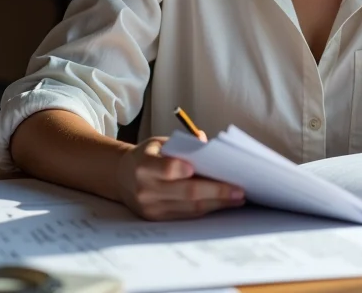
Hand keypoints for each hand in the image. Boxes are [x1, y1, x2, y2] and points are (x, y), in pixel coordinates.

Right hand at [116, 137, 244, 220]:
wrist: (122, 177)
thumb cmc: (149, 155)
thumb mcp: (160, 143)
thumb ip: (183, 144)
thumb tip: (209, 145)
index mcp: (144, 165)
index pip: (166, 168)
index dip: (181, 169)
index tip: (199, 168)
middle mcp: (146, 189)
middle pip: (185, 192)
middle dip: (216, 191)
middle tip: (239, 189)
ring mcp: (151, 207)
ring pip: (189, 208)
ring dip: (217, 204)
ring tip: (238, 198)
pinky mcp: (158, 219)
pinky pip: (186, 215)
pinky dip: (207, 210)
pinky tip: (223, 204)